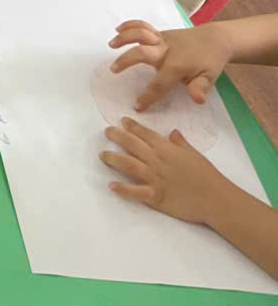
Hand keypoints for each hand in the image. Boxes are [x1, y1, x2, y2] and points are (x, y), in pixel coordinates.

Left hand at [100, 117, 232, 223]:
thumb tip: (172, 132)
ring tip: (102, 155)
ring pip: (129, 164)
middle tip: (107, 131)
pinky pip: (136, 192)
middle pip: (133, 145)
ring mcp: (155, 178)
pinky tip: (111, 185)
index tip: (121, 121)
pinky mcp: (156, 196)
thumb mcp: (195, 154)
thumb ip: (180, 143)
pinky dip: (123, 189)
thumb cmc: (207, 176)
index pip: (146, 134)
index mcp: (167, 149)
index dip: (132, 126)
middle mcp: (158, 161)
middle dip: (117, 136)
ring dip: (114, 159)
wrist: (217, 199)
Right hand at [108, 20, 230, 109]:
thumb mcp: (210, 78)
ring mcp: (162, 39)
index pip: (159, 84)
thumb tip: (197, 100)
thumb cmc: (211, 62)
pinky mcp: (160, 33)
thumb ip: (199, 88)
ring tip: (111, 45)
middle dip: (126, 61)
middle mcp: (166, 50)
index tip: (138, 106)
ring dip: (124, 38)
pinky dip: (130, 25)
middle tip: (114, 70)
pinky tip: (118, 29)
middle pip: (142, 53)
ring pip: (140, 34)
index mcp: (177, 66)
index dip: (148, 97)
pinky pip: (143, 26)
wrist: (216, 39)